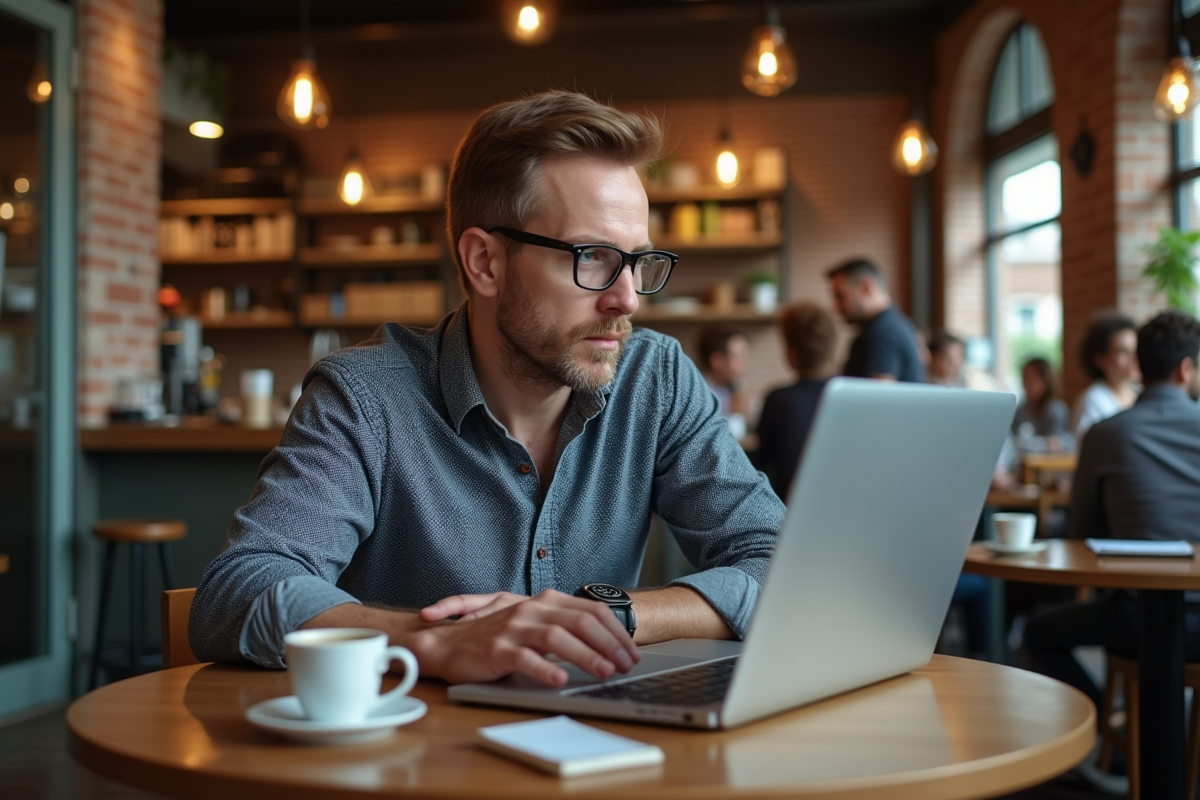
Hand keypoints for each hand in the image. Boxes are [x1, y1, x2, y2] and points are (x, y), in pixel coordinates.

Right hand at [411, 589, 639, 685]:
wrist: (448, 643)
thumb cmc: (495, 637)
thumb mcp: (532, 624)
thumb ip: (563, 627)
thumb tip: (605, 646)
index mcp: (545, 602)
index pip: (592, 611)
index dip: (616, 631)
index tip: (631, 652)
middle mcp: (532, 609)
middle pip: (581, 622)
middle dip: (609, 644)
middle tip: (625, 665)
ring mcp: (514, 628)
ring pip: (558, 638)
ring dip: (586, 656)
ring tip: (604, 672)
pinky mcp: (498, 649)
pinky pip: (526, 658)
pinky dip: (546, 669)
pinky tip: (560, 679)